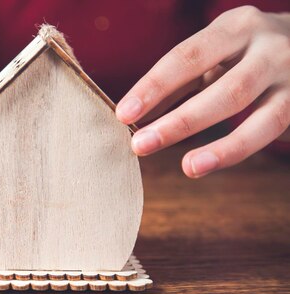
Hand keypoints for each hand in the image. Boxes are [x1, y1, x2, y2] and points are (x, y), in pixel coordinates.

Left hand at [116, 6, 289, 177]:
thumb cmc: (248, 54)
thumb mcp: (216, 56)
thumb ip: (179, 83)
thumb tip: (134, 115)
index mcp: (236, 27)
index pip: (187, 56)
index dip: (154, 86)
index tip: (123, 114)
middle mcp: (269, 45)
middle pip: (224, 89)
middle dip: (179, 121)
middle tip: (141, 145)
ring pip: (257, 115)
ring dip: (219, 146)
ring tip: (187, 167)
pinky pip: (270, 129)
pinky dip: (236, 149)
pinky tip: (208, 163)